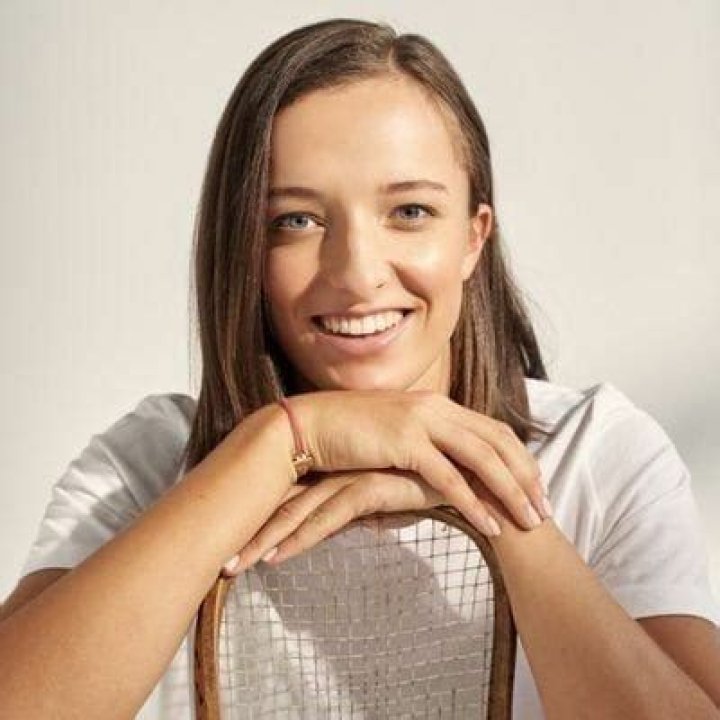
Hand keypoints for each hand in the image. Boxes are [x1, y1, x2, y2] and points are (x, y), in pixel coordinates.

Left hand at [222, 468, 446, 575]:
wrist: (480, 486)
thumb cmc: (441, 491)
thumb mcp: (398, 497)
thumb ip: (373, 503)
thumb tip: (357, 519)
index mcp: (346, 465)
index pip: (296, 490)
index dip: (265, 514)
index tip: (237, 538)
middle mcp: (344, 465)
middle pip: (287, 497)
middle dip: (252, 526)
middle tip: (221, 557)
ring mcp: (356, 473)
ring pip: (299, 508)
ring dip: (265, 538)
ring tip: (233, 566)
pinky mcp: (371, 484)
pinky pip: (327, 516)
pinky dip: (300, 539)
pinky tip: (276, 560)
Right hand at [288, 389, 548, 537]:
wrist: (308, 424)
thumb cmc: (348, 432)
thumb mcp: (395, 429)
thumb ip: (424, 439)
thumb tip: (443, 464)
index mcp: (437, 403)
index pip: (493, 429)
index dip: (520, 458)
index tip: (536, 487)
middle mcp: (436, 407)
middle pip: (498, 442)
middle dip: (527, 477)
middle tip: (545, 510)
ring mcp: (421, 421)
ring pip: (482, 458)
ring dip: (510, 491)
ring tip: (528, 522)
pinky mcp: (404, 442)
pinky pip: (449, 477)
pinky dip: (473, 502)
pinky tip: (489, 525)